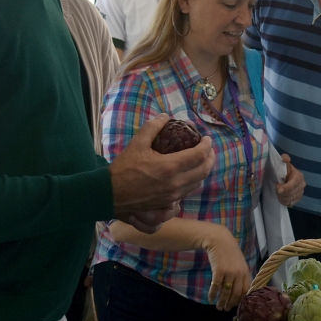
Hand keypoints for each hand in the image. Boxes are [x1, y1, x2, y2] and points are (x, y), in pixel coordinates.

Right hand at [109, 114, 214, 230]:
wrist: (110, 193)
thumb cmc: (124, 168)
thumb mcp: (137, 142)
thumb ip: (153, 127)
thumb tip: (165, 116)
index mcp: (170, 167)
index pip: (199, 155)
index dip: (207, 145)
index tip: (207, 138)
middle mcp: (175, 184)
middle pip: (204, 171)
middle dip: (210, 158)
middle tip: (208, 149)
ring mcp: (173, 196)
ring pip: (197, 183)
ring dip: (202, 171)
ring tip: (200, 161)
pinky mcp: (167, 204)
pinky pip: (187, 193)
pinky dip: (192, 182)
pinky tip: (187, 175)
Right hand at [204, 225, 251, 310]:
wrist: (219, 239)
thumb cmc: (229, 251)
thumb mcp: (239, 262)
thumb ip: (241, 274)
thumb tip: (240, 290)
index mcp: (245, 271)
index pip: (245, 290)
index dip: (240, 299)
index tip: (235, 305)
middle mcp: (239, 273)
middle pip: (236, 293)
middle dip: (231, 303)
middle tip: (225, 309)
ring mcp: (229, 272)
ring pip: (226, 292)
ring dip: (221, 301)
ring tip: (218, 307)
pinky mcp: (219, 271)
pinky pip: (216, 286)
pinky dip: (212, 294)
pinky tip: (210, 298)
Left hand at [276, 154, 305, 207]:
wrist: (285, 179)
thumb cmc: (284, 171)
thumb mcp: (284, 164)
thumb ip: (284, 158)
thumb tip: (285, 159)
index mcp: (299, 176)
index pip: (294, 184)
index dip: (287, 188)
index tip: (279, 190)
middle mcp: (302, 185)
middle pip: (291, 193)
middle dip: (282, 192)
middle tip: (277, 188)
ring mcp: (301, 193)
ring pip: (289, 199)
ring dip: (282, 197)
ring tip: (279, 192)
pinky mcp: (298, 199)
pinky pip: (290, 204)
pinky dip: (284, 201)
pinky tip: (282, 197)